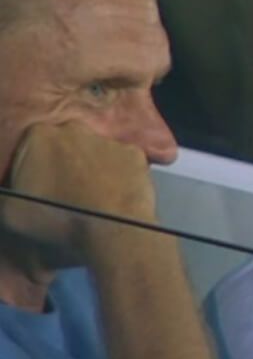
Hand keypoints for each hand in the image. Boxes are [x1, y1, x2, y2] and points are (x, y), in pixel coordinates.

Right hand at [0, 121, 158, 256]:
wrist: (111, 230)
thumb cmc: (56, 219)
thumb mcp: (11, 212)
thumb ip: (9, 194)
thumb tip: (16, 192)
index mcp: (38, 135)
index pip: (30, 148)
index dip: (33, 169)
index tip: (38, 188)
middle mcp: (75, 128)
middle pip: (64, 145)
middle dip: (62, 164)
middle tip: (64, 192)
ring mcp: (108, 139)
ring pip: (94, 152)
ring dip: (92, 168)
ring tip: (92, 197)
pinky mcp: (135, 153)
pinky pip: (122, 162)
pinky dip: (119, 175)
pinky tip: (115, 195)